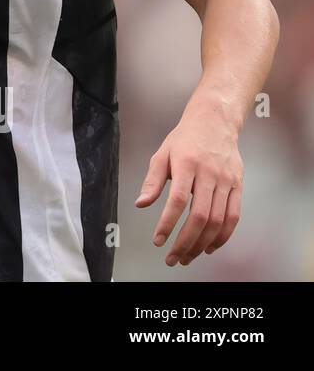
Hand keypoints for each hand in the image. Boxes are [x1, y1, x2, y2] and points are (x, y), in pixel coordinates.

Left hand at [135, 99, 243, 266]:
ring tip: (187, 256)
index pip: (178, 200)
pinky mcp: (238, 186)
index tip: (158, 241)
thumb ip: (152, 180)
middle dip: (185, 241)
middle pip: (200, 215)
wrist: (215, 121)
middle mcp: (209, 174)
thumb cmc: (183, 139)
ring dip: (202, 243)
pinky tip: (209, 246)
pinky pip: (234, 216)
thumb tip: (141, 204)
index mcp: (187, 164)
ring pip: (218, 220)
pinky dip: (223, 235)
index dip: (168, 223)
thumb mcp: (162, 153)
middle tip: (172, 258)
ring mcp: (227, 181)